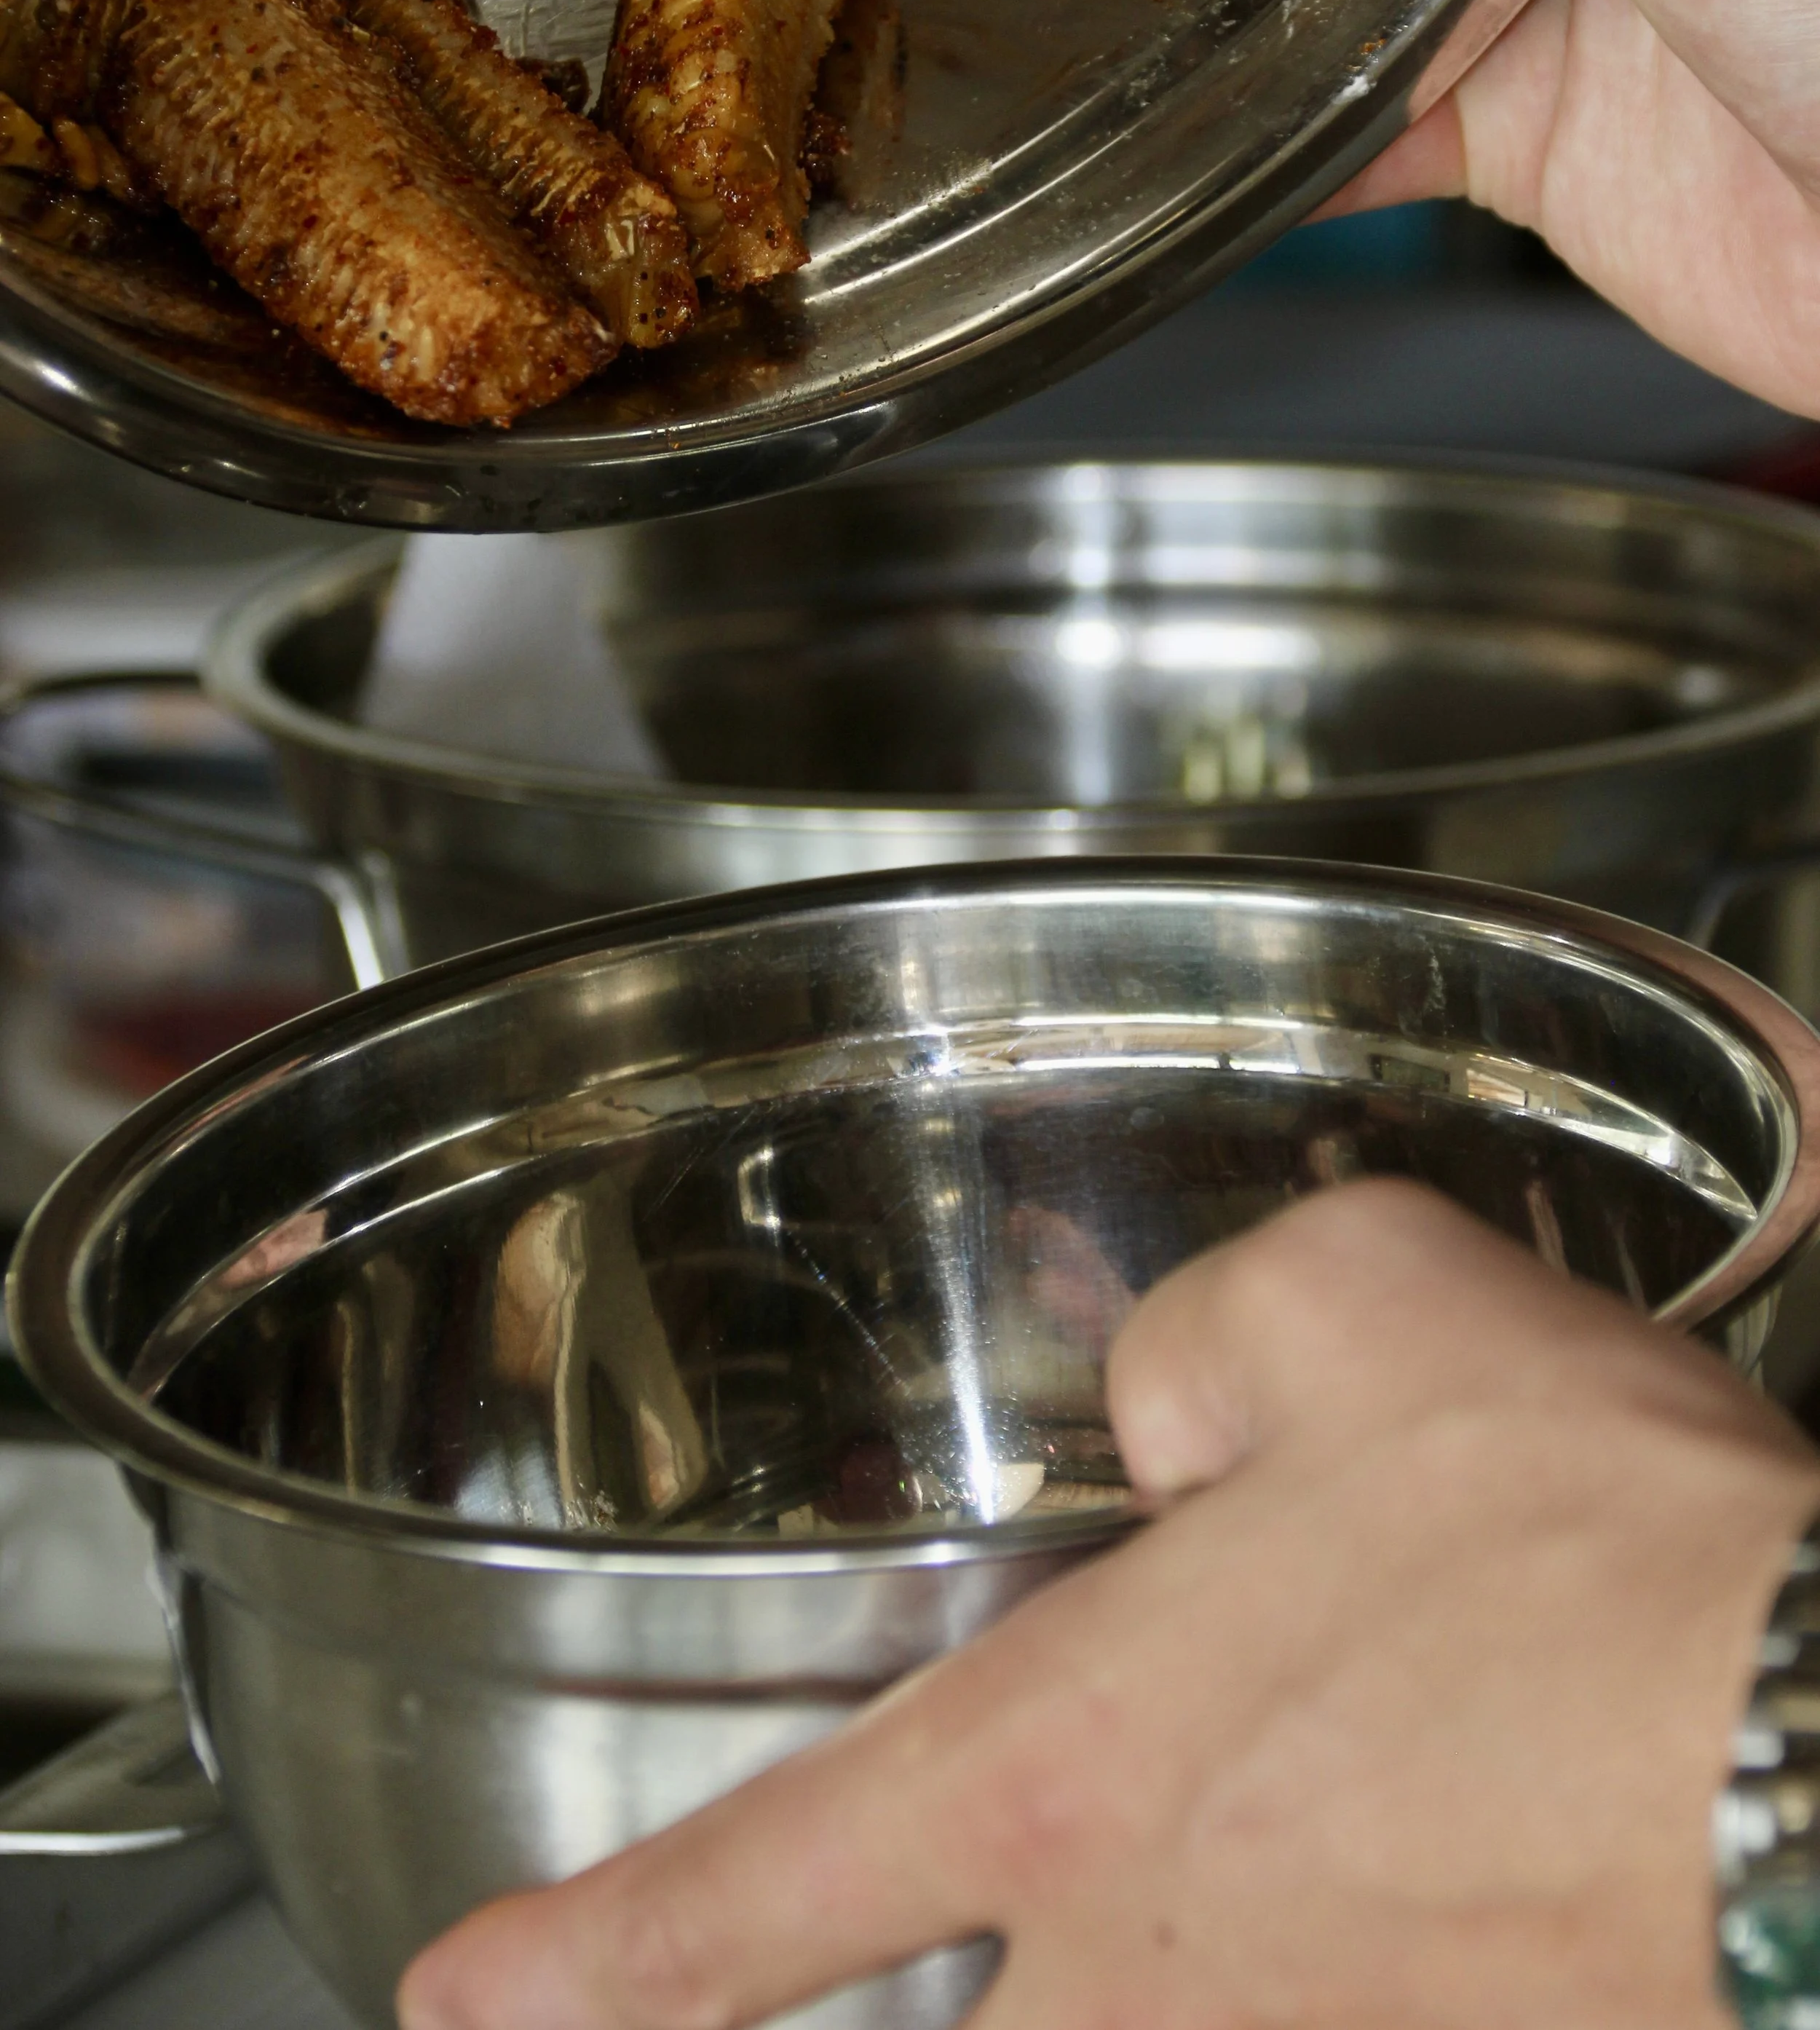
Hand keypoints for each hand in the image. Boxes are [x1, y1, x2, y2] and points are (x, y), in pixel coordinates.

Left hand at [398, 1181, 1819, 2029]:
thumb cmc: (1613, 1551)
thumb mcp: (1370, 1308)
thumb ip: (1215, 1353)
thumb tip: (1186, 1421)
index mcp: (1080, 1773)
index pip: (762, 1896)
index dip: (595, 1964)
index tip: (471, 2005)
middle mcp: (1161, 1975)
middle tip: (762, 1995)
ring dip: (1120, 1986)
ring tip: (1240, 1872)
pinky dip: (1319, 1974)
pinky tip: (1383, 1908)